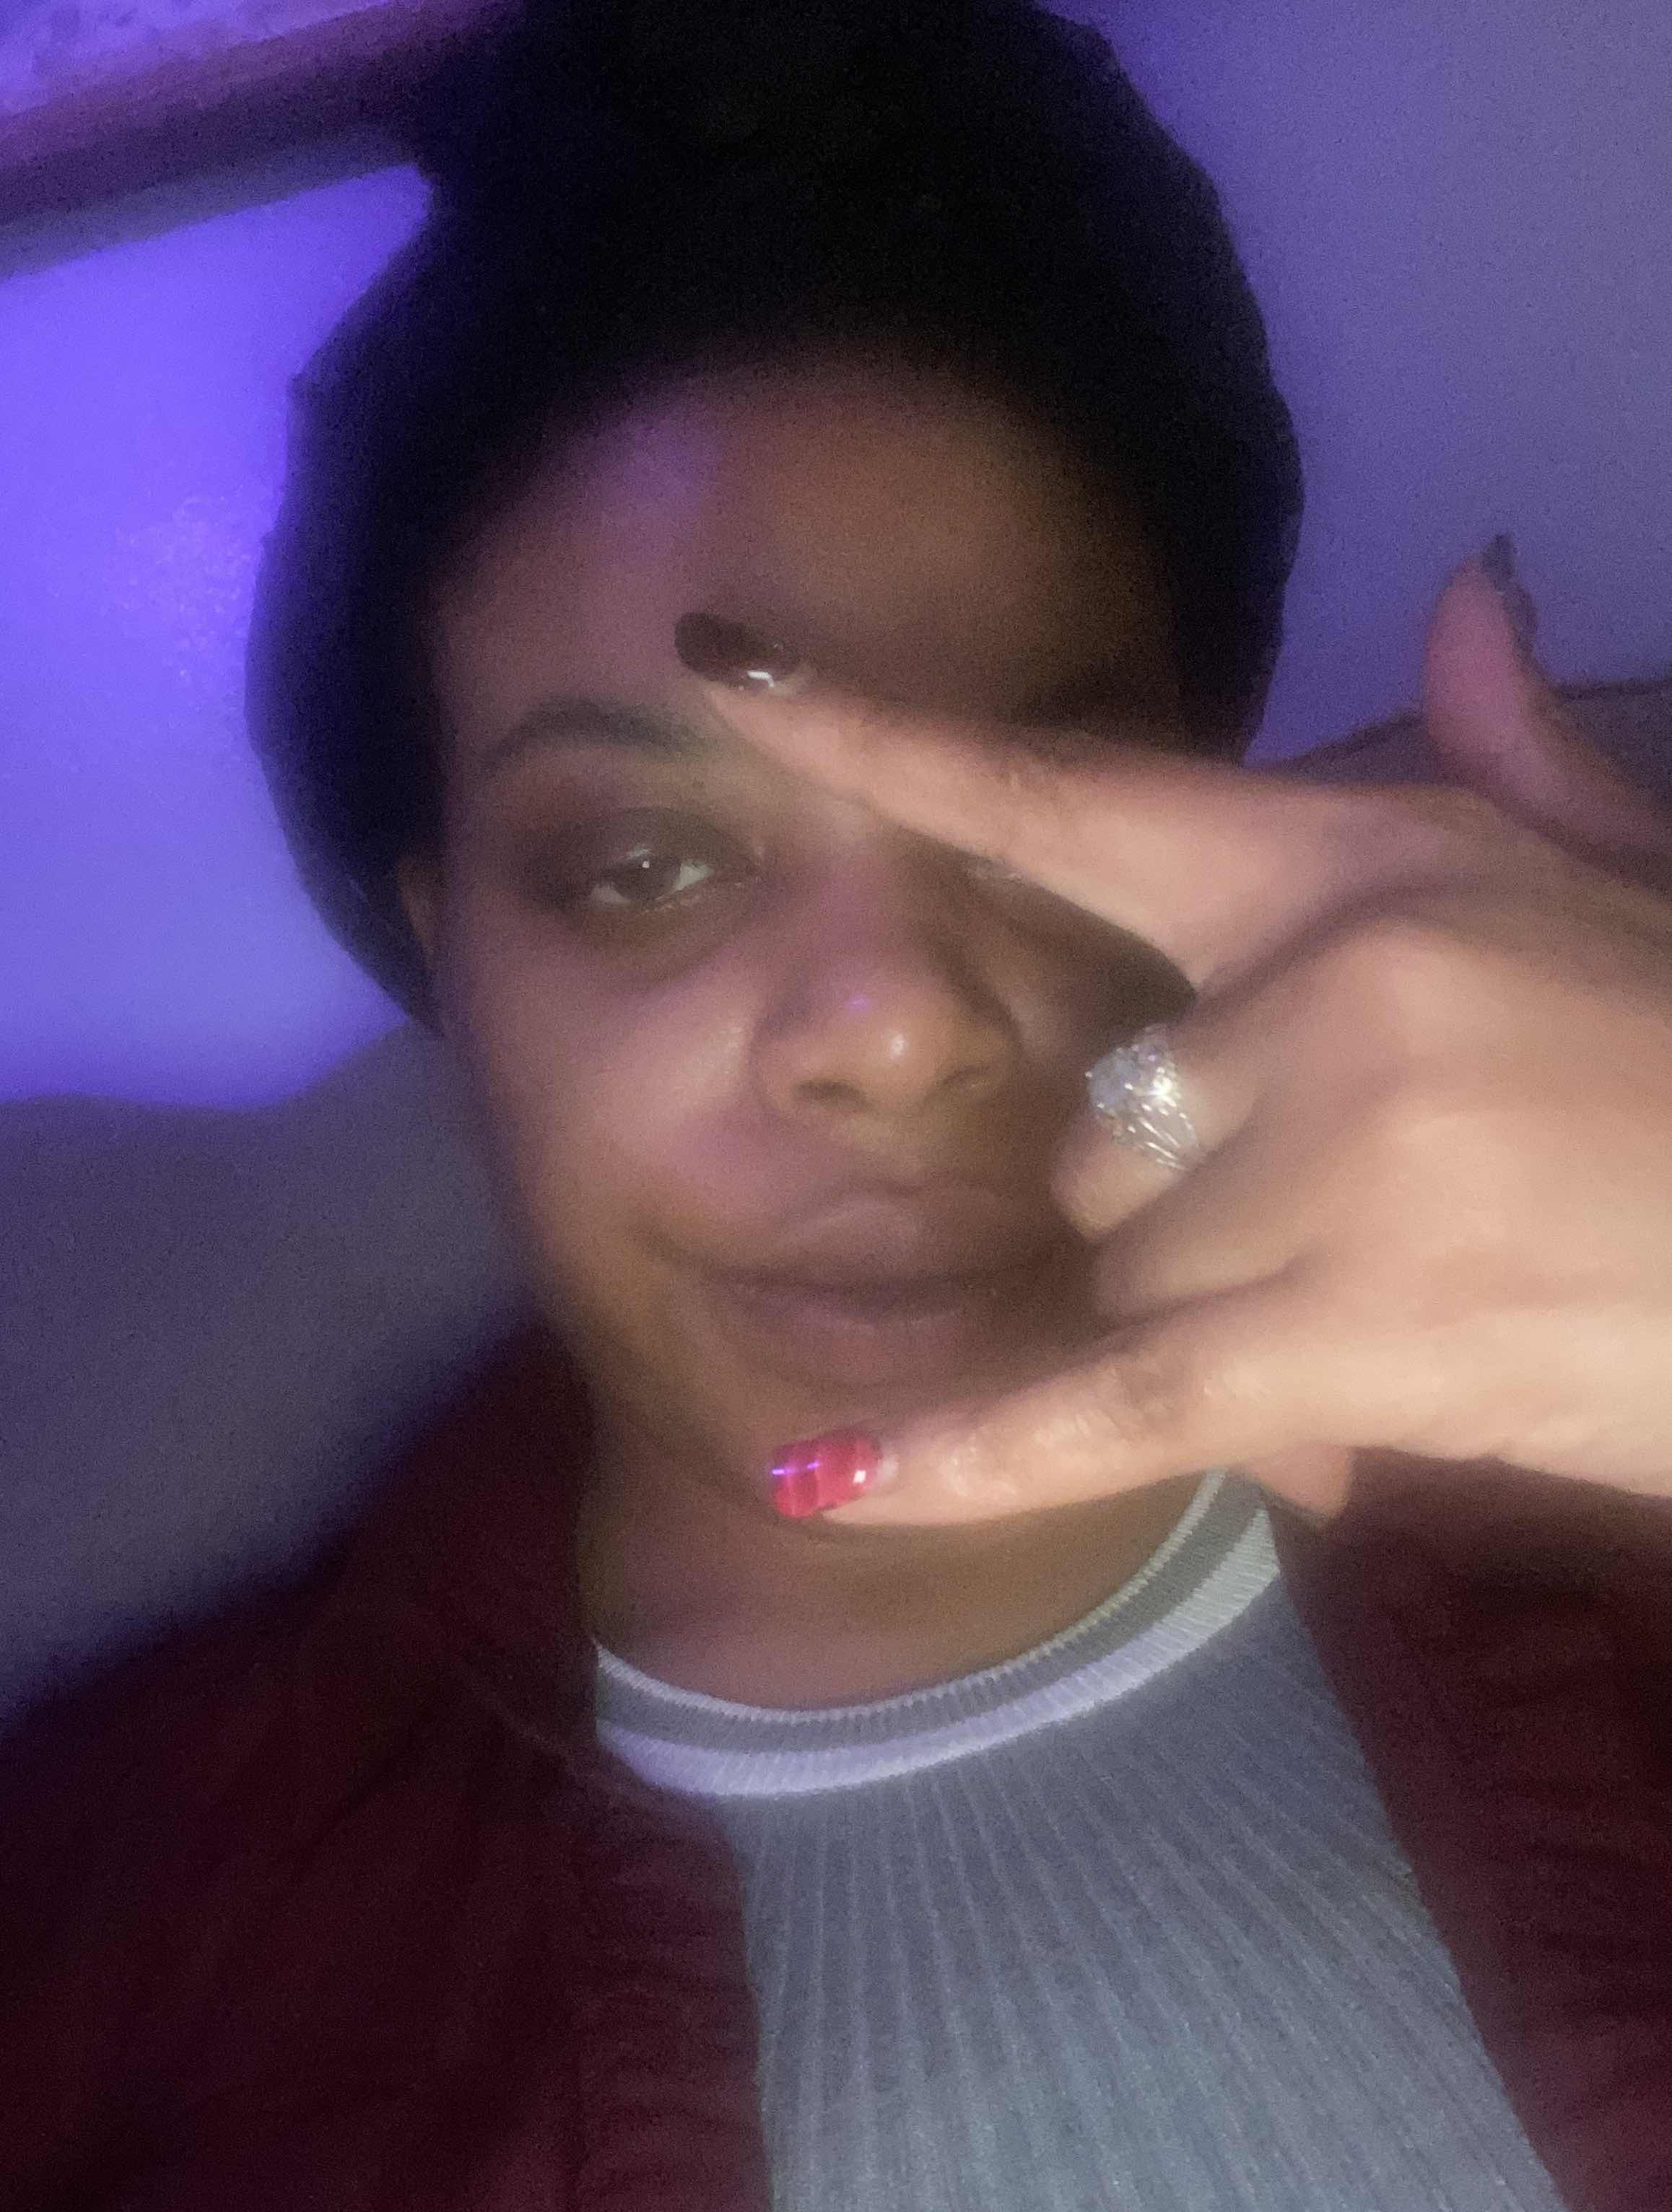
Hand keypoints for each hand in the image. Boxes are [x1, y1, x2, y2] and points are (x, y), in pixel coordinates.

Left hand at [696, 554, 1671, 1523]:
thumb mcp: (1634, 882)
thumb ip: (1516, 751)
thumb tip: (1467, 593)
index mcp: (1366, 869)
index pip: (1076, 798)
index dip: (885, 741)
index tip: (724, 675)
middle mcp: (1322, 991)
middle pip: (1101, 1140)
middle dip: (1186, 1218)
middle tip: (1362, 1237)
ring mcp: (1328, 1161)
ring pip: (1125, 1275)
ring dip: (1222, 1332)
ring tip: (1407, 1325)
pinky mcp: (1346, 1330)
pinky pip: (1105, 1406)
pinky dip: (969, 1459)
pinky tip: (825, 1484)